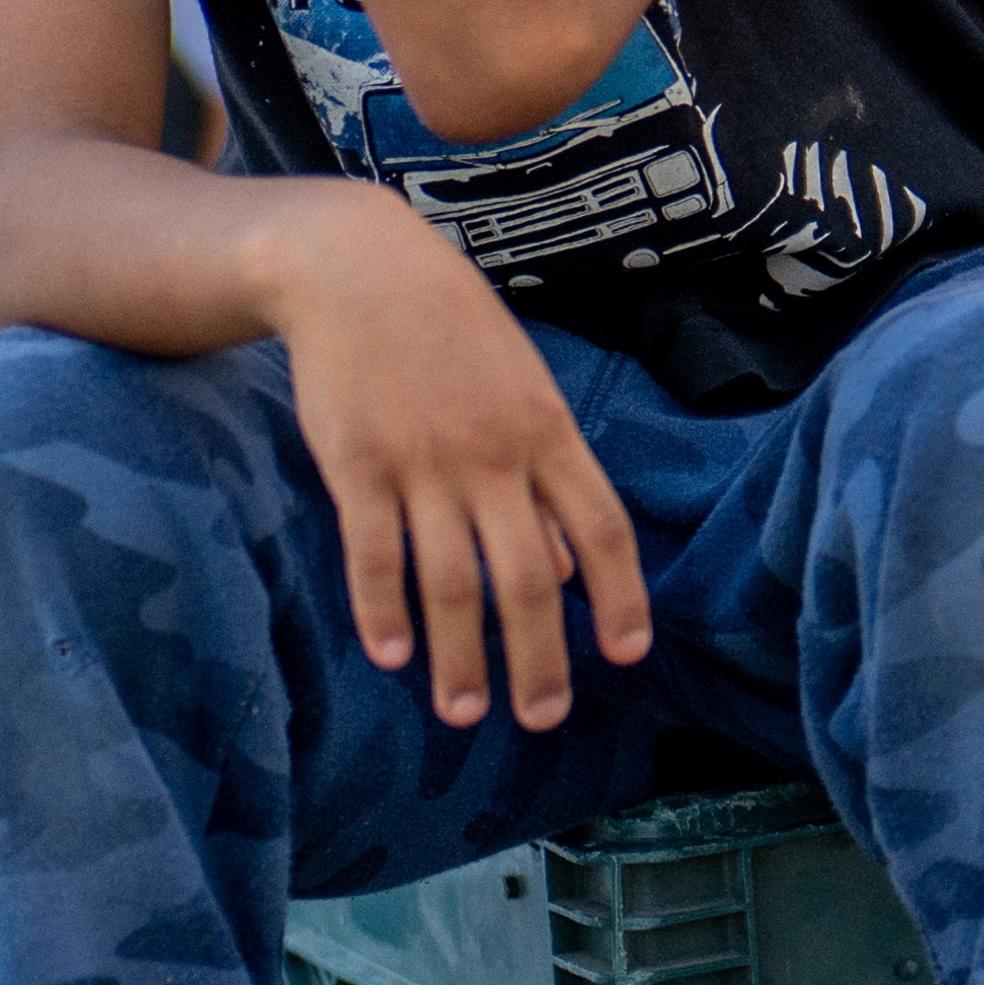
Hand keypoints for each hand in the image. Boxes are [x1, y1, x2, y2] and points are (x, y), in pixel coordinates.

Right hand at [264, 188, 648, 728]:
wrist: (358, 266)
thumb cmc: (451, 330)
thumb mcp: (522, 386)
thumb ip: (545, 476)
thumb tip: (562, 570)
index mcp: (549, 432)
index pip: (602, 530)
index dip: (619, 597)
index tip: (626, 656)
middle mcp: (495, 456)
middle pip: (527, 579)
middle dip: (538, 659)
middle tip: (541, 718)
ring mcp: (424, 464)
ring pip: (450, 582)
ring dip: (460, 657)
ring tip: (463, 713)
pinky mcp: (357, 465)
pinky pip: (375, 553)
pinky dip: (383, 611)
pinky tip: (392, 655)